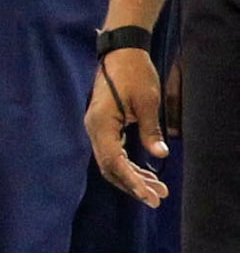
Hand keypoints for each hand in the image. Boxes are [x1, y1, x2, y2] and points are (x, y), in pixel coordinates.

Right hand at [86, 48, 169, 205]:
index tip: (150, 195)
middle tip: (157, 199)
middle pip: (110, 167)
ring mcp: (97, 129)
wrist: (121, 53)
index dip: (131, 181)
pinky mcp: (104, 127)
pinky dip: (130, 165)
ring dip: (133, 177)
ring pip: (112, 162)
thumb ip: (150, 131)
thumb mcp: (148, 102)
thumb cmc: (134, 74)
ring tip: (158, 189)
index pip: (113, 162)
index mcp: (100, 124)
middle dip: (133, 185)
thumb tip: (159, 155)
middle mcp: (94, 130)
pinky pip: (114, 152)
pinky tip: (147, 174)